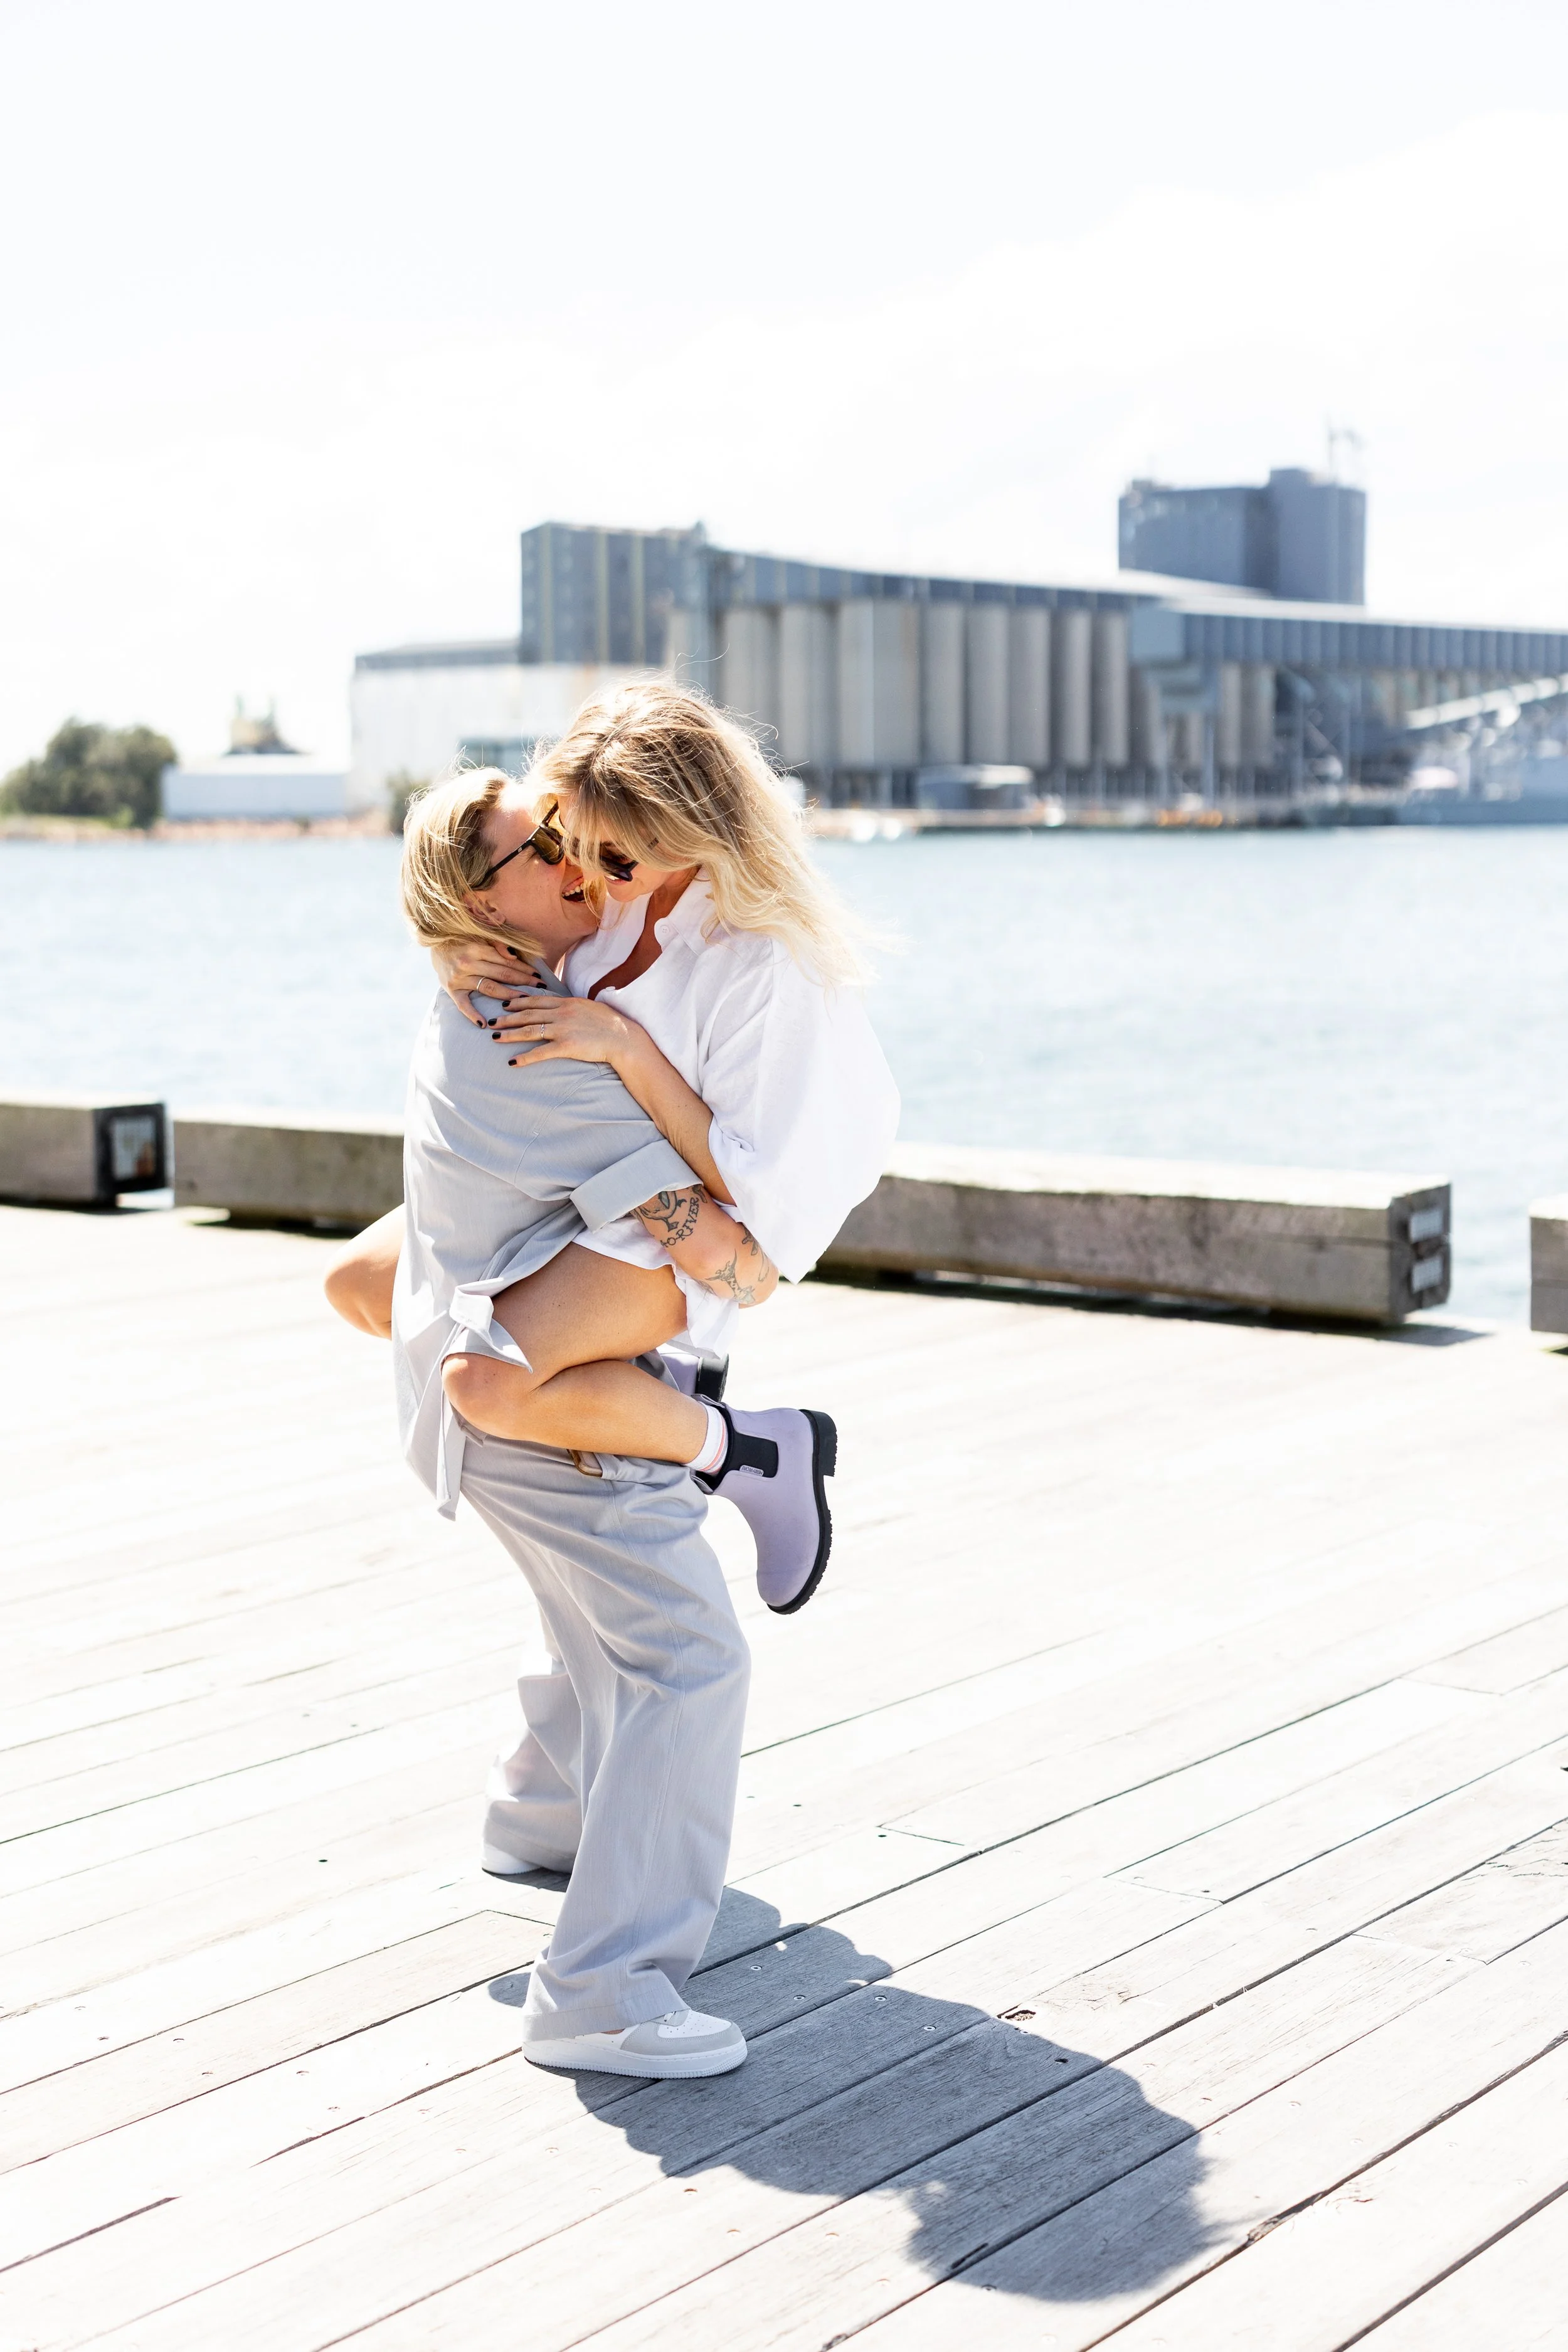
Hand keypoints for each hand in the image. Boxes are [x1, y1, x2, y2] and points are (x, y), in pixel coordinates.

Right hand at [432, 937, 548, 1024]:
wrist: (435, 945)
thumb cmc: (463, 941)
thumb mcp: (479, 937)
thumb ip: (497, 944)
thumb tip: (513, 956)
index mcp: (476, 948)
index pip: (506, 962)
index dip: (524, 969)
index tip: (538, 975)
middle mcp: (468, 963)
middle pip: (502, 975)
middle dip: (523, 981)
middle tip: (540, 987)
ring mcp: (459, 978)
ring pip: (489, 988)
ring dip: (508, 996)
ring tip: (525, 1001)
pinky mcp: (452, 990)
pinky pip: (463, 1005)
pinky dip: (472, 1015)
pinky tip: (484, 1024)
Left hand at [494, 991, 642, 1068]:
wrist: (622, 1037)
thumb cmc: (609, 1023)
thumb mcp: (588, 1007)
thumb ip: (571, 1006)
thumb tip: (561, 1006)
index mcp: (566, 1002)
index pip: (536, 1000)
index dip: (518, 1002)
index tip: (506, 1004)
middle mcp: (562, 1013)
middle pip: (528, 1014)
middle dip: (507, 1018)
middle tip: (492, 1022)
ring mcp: (563, 1029)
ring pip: (530, 1030)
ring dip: (510, 1034)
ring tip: (495, 1038)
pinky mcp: (567, 1046)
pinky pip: (541, 1052)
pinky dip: (525, 1058)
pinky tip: (513, 1062)